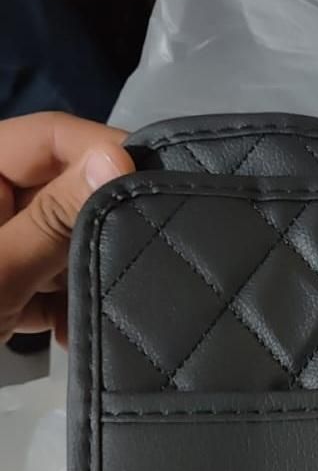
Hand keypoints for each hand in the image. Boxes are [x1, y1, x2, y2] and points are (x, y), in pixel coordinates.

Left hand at [0, 112, 133, 345]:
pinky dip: (61, 305)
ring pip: (62, 240)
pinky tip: (64, 333)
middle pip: (62, 190)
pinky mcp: (3, 283)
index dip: (102, 153)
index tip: (149, 185)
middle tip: (134, 257)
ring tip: (87, 312)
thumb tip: (114, 160)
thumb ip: (54, 217)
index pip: (50, 137)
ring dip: (81, 277)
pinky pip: (48, 278)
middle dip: (95, 230)